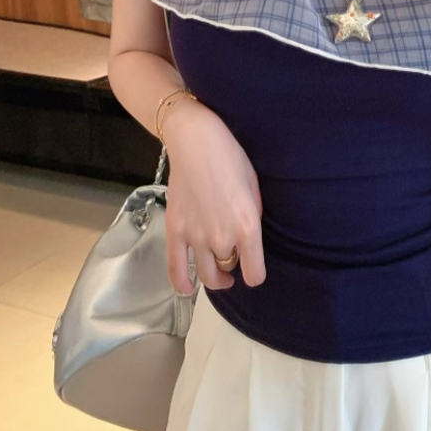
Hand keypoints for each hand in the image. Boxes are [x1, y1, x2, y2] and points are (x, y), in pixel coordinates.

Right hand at [161, 98, 265, 293]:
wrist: (196, 142)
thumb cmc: (232, 158)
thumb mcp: (255, 188)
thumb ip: (253, 218)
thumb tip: (248, 239)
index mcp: (247, 227)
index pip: (255, 274)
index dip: (256, 275)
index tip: (254, 269)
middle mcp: (222, 238)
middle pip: (230, 268)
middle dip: (235, 264)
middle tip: (236, 255)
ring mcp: (195, 237)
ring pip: (206, 274)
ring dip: (214, 277)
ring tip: (219, 274)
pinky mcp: (174, 232)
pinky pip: (175, 269)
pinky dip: (181, 284)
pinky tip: (187, 288)